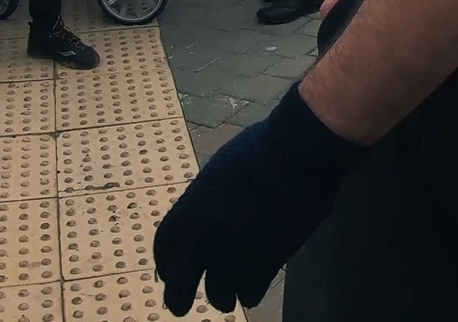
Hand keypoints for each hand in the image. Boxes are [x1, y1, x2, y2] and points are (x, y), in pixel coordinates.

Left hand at [153, 87, 366, 316]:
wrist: (294, 158)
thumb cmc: (258, 151)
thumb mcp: (216, 172)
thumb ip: (204, 201)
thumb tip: (206, 213)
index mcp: (186, 214)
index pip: (163, 251)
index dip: (167, 263)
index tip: (174, 269)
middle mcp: (202, 242)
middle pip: (178, 289)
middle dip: (178, 300)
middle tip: (182, 306)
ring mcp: (233, 258)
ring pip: (218, 297)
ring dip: (223, 295)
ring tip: (230, 292)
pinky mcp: (264, 267)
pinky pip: (249, 295)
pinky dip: (250, 291)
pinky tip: (254, 281)